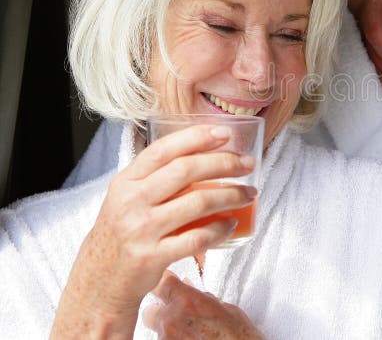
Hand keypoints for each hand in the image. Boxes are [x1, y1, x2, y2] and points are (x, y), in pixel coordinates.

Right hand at [52, 125, 256, 337]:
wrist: (98, 281)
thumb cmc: (122, 234)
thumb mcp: (127, 198)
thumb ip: (155, 177)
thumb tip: (203, 153)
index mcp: (126, 181)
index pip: (164, 149)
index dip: (197, 137)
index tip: (225, 133)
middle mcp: (131, 201)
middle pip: (186, 170)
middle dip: (224, 163)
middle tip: (247, 164)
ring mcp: (141, 230)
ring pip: (197, 203)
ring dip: (230, 195)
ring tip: (248, 193)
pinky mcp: (152, 257)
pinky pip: (196, 239)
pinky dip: (219, 229)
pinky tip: (232, 224)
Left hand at [143, 270, 264, 338]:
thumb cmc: (238, 336)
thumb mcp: (224, 309)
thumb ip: (200, 297)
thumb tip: (188, 287)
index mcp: (187, 301)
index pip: (162, 282)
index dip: (163, 282)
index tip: (167, 283)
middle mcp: (171, 320)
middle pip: (150, 310)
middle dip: (160, 312)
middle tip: (179, 316)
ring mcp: (167, 339)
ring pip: (158, 330)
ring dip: (169, 330)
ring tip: (192, 333)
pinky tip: (192, 339)